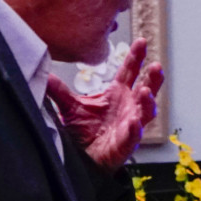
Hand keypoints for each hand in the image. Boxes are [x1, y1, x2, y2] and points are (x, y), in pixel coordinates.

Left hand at [45, 38, 163, 173]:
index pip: (130, 71)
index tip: (141, 41)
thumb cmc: (83, 131)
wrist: (81, 158)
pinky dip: (134, 129)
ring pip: (146, 112)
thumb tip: (44, 73)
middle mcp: (128, 106)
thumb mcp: (69, 107)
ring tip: (145, 92)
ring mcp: (130, 124)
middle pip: (146, 88)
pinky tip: (134, 122)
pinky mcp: (125, 143)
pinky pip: (133, 136)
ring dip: (148, 101)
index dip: (136, 57)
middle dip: (153, 77)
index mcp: (118, 93)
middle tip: (156, 65)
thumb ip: (58, 90)